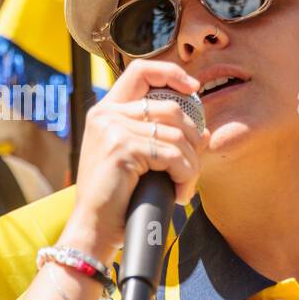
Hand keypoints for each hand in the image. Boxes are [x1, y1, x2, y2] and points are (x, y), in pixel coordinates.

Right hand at [58, 60, 208, 264]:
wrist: (94, 228)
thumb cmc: (117, 199)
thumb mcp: (137, 159)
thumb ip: (159, 137)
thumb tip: (204, 131)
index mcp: (107, 111)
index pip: (141, 71)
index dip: (171, 73)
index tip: (193, 88)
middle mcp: (106, 114)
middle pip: (171, 108)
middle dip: (192, 139)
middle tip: (191, 168)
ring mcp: (112, 129)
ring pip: (177, 134)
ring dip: (190, 165)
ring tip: (184, 187)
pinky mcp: (122, 148)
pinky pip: (173, 155)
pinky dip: (185, 176)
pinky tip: (179, 194)